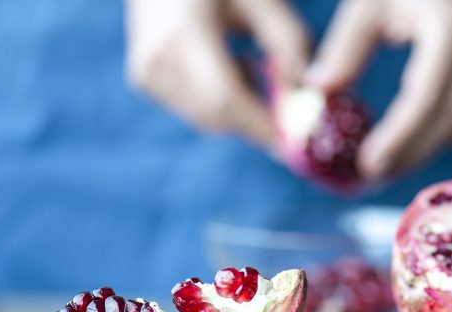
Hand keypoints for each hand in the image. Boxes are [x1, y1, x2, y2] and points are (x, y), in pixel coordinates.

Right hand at [125, 0, 308, 147]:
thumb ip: (289, 42)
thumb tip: (306, 95)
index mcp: (184, 31)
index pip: (225, 99)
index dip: (262, 127)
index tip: (298, 141)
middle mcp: (157, 58)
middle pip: (218, 117)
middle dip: (259, 121)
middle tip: (287, 103)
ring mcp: (146, 72)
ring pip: (209, 120)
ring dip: (242, 108)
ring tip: (249, 63)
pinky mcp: (145, 81)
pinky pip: (195, 111)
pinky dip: (222, 101)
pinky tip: (228, 64)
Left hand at [308, 0, 451, 178]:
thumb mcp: (369, 4)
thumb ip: (345, 48)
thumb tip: (318, 89)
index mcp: (451, 27)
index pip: (426, 98)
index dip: (399, 139)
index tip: (367, 165)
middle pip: (448, 123)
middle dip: (408, 155)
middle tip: (371, 172)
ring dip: (429, 145)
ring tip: (393, 146)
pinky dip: (451, 131)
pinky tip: (425, 122)